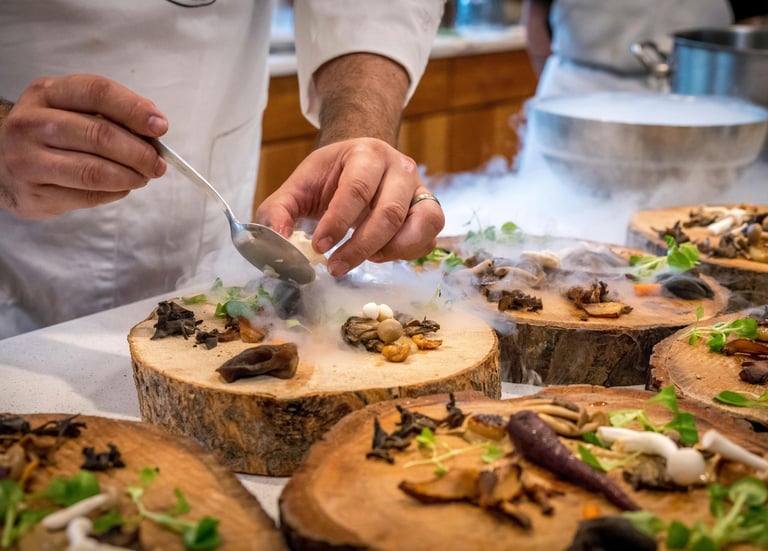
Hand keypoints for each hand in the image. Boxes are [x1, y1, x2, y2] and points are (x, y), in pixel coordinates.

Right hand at [0, 74, 167, 218]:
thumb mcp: (71, 110)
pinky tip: (122, 188)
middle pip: (100, 135)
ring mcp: (28, 160)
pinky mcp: (34, 194)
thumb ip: (110, 113)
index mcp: (46, 93)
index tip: (160, 127)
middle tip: (158, 163)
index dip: (134, 109)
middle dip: (140, 152)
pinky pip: (87, 195)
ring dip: (130, 176)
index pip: (97, 92)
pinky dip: (115, 193)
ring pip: (94, 171)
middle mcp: (31, 124)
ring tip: (144, 177)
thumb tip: (154, 126)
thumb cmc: (49, 134)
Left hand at [254, 137, 444, 276]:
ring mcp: (420, 189)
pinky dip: (406, 253)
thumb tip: (276, 241)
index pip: (356, 189)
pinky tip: (380, 254)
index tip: (319, 247)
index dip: (338, 222)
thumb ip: (279, 211)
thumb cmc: (330, 177)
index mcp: (366, 153)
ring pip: (419, 225)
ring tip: (363, 259)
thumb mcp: (299, 186)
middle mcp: (400, 167)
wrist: (362, 163)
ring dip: (389, 251)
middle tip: (335, 267)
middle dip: (360, 247)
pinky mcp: (430, 210)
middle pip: (389, 212)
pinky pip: (429, 238)